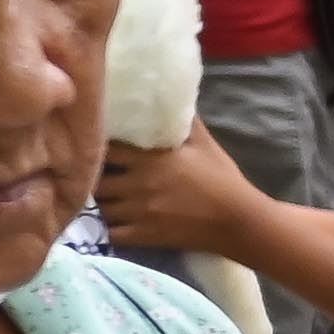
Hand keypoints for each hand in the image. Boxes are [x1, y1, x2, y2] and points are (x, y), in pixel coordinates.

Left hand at [94, 123, 262, 259]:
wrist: (237, 219)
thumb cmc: (221, 178)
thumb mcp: (204, 143)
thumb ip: (184, 121)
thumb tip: (173, 97)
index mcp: (149, 159)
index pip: (106, 148)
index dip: (98, 147)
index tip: (100, 146)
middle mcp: (138, 185)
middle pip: (97, 181)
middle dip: (95, 178)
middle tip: (102, 176)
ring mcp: (139, 213)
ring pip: (101, 208)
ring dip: (103, 204)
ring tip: (111, 199)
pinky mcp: (144, 236)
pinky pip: (113, 233)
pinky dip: (113, 228)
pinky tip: (120, 222)